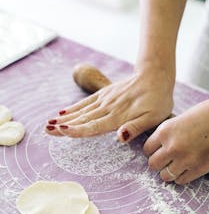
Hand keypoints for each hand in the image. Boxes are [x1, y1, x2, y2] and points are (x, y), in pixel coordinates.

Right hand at [46, 64, 173, 141]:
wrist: (156, 75)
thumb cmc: (158, 100)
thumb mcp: (153, 117)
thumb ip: (135, 128)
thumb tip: (120, 137)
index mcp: (118, 116)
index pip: (93, 126)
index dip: (77, 130)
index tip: (61, 130)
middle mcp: (108, 108)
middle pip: (82, 119)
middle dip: (63, 126)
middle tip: (46, 130)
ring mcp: (105, 100)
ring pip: (81, 111)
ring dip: (64, 118)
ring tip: (48, 123)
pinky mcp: (105, 94)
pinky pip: (86, 102)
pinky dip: (74, 107)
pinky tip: (63, 111)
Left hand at [144, 94, 208, 183]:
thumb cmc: (208, 114)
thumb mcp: (181, 119)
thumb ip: (168, 134)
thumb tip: (159, 147)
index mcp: (165, 131)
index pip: (147, 149)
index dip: (153, 150)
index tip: (159, 150)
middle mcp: (172, 146)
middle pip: (153, 164)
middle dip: (159, 162)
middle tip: (167, 160)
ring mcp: (185, 159)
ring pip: (165, 176)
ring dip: (169, 172)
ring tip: (177, 166)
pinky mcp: (198, 169)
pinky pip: (181, 181)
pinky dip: (182, 176)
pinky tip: (187, 169)